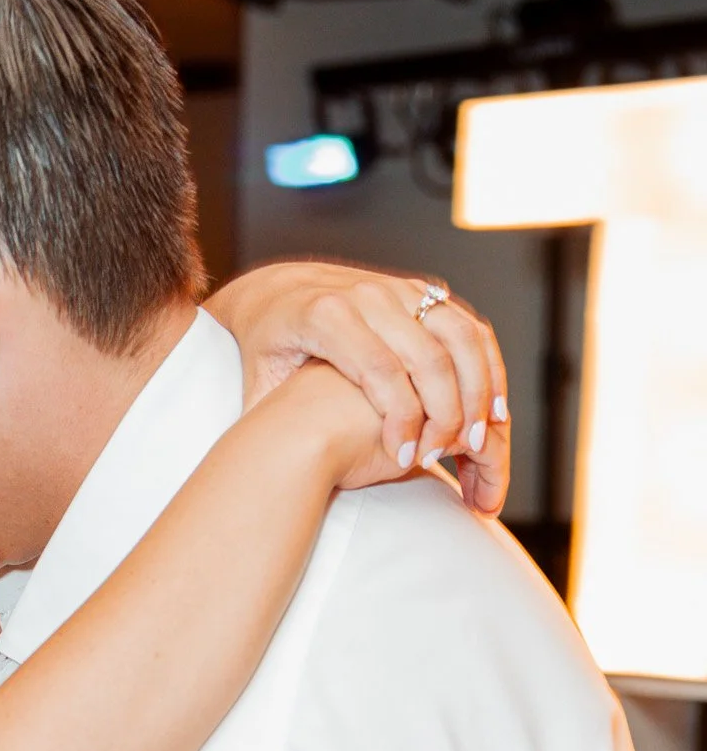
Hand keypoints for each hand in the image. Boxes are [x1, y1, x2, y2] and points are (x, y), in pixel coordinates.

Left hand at [214, 261, 509, 517]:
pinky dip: (487, 364)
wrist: (274, 293)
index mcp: (325, 316)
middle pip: (427, 354)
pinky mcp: (420, 293)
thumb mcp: (257, 381)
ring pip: (458, 335)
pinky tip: (493, 406)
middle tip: (454, 455)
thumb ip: (269, 415)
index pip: (379, 369)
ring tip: (480, 437)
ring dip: (479, 387)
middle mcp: (367, 295)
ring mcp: (398, 290)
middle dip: (447, 409)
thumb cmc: (264, 348)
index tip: (409, 460)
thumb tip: (277, 459)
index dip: (400, 418)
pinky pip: (467, 326)